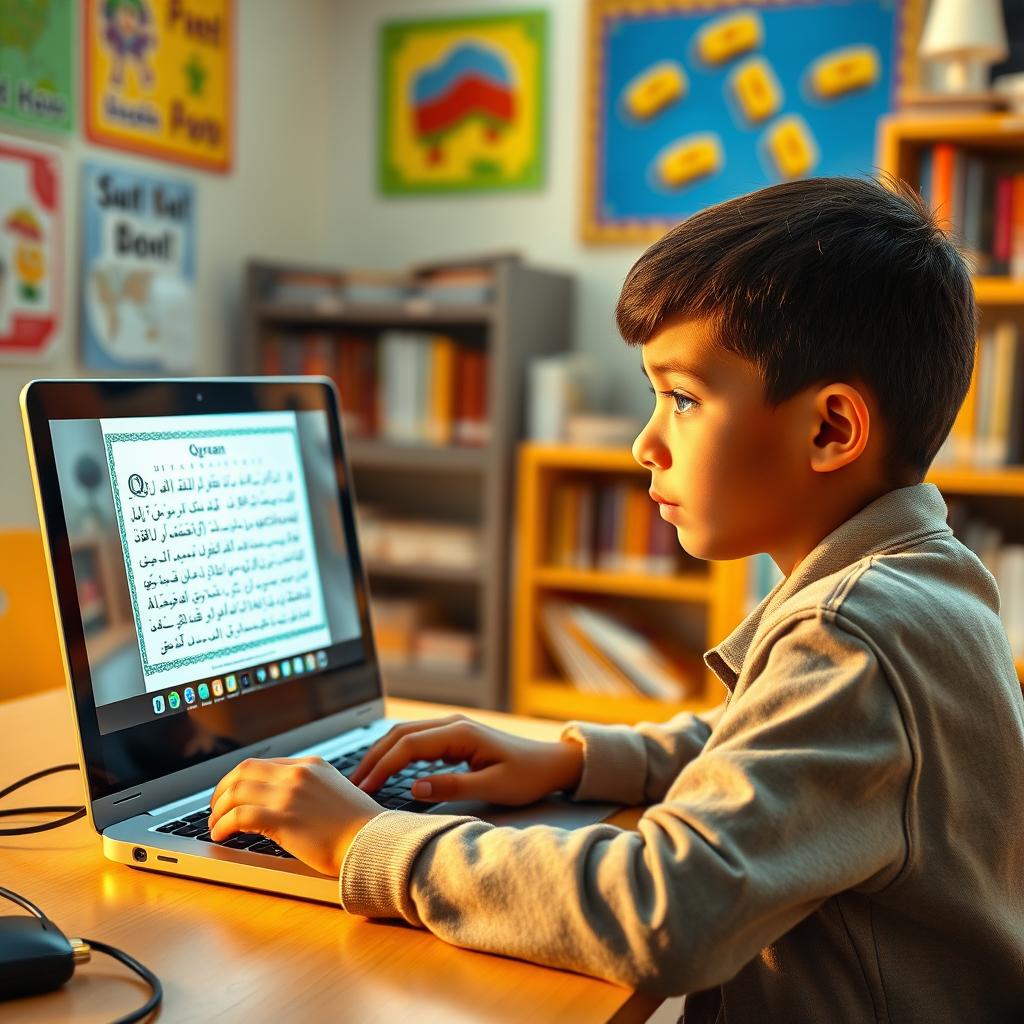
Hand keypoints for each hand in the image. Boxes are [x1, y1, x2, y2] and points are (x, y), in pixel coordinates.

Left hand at [208, 756, 383, 875]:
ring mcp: (289, 795)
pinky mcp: (283, 818)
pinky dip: (223, 824)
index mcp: (310, 765)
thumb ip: (309, 788)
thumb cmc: (358, 826)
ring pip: (237, 792)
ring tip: (215, 824)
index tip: (230, 795)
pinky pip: (240, 816)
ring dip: (218, 809)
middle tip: (215, 808)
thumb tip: (283, 799)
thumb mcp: (334, 791)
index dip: (238, 779)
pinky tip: (221, 834)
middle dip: (221, 790)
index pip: (261, 764)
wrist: (373, 841)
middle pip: (243, 772)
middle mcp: (297, 775)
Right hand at [350, 714, 583, 806]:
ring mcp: (453, 728)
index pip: (408, 745)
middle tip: (351, 785)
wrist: (551, 764)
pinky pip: (416, 741)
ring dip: (381, 754)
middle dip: (372, 758)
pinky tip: (386, 770)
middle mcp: (453, 724)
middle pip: (399, 735)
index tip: (364, 789)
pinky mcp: (454, 737)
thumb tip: (414, 788)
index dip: (382, 767)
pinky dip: (396, 754)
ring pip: (405, 735)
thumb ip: (453, 787)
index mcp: (460, 733)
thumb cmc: (527, 776)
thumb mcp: (493, 787)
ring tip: (362, 779)